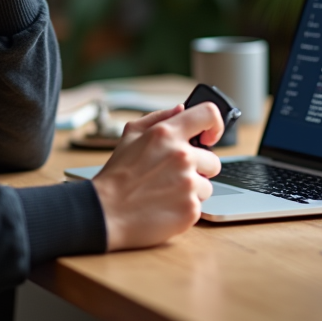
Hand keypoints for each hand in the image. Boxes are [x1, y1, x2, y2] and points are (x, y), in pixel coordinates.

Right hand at [91, 103, 223, 251]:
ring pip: (206, 185)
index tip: (210, 137)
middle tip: (173, 176)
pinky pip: (199, 205)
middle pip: (213, 160)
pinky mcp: (191, 209)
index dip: (215, 124)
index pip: (208, 114)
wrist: (106, 212)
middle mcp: (182, 156)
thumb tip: (181, 109)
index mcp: (167, 134)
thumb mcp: (130, 135)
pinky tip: (165, 206)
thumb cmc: (117, 174)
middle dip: (198, 168)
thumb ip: (158, 117)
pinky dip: (184, 207)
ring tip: (165, 192)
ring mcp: (188, 184)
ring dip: (191, 190)